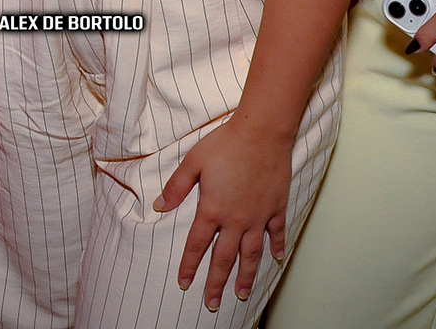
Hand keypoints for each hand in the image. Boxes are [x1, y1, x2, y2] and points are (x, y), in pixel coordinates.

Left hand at [153, 114, 294, 311]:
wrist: (261, 132)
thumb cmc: (225, 143)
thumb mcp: (193, 161)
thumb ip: (176, 187)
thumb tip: (159, 206)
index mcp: (212, 209)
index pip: (197, 245)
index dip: (189, 266)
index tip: (184, 283)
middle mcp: (236, 219)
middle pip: (224, 259)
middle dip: (216, 283)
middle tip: (211, 304)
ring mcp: (258, 216)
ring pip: (251, 254)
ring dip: (246, 276)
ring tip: (241, 295)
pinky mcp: (276, 207)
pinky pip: (276, 233)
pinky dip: (276, 247)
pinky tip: (275, 259)